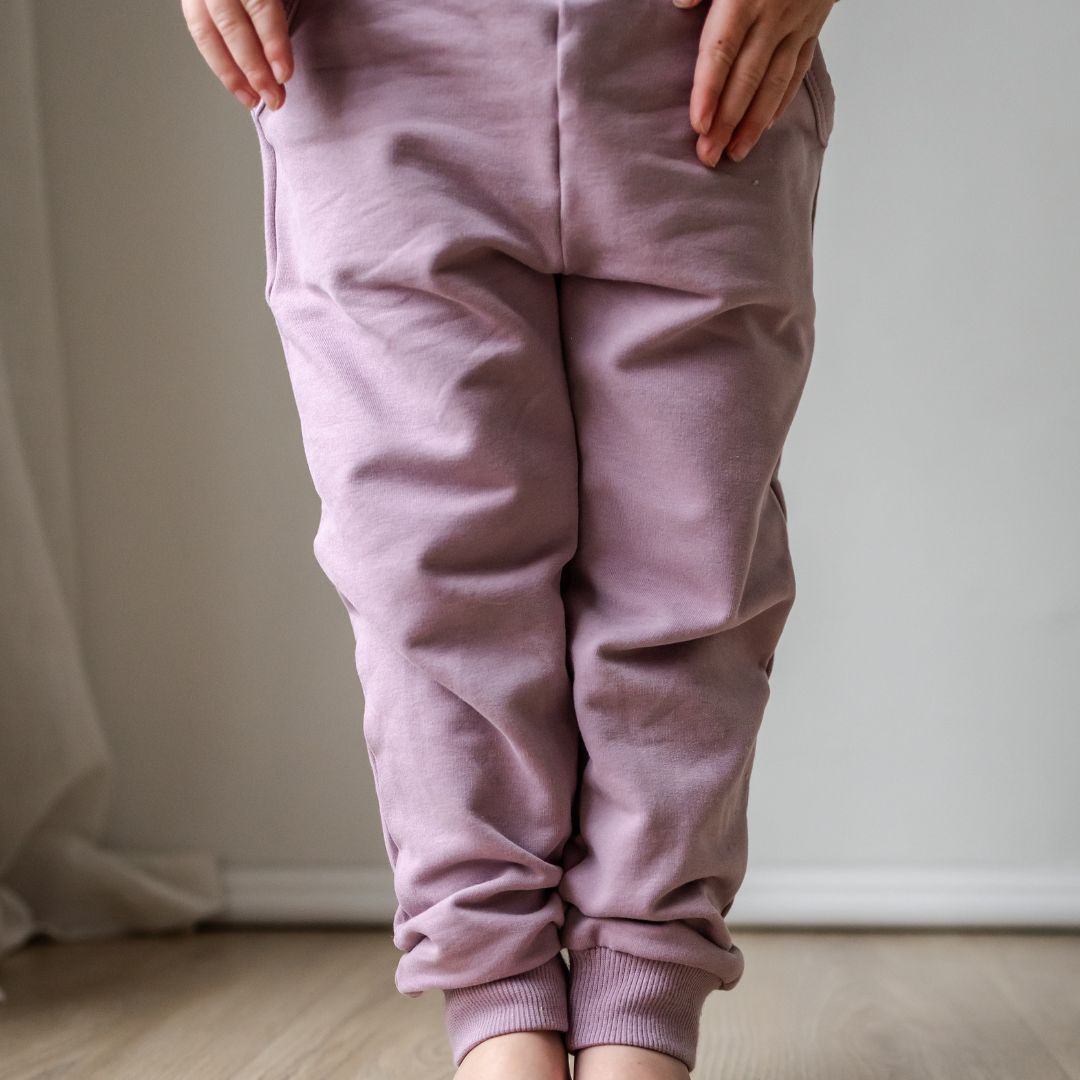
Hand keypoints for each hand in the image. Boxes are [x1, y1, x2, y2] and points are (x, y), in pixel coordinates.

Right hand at [181, 0, 294, 110]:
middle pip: (231, 25)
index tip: (284, 72)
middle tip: (275, 97)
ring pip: (207, 33)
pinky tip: (238, 85)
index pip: (259, 4)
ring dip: (231, 74)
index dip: (272, 41)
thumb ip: (278, 4)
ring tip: (254, 100)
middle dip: (254, 68)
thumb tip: (294, 46)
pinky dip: (218, 63)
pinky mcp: (192, 0)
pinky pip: (199, 32)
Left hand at [674, 0, 835, 166]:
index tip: (698, 124)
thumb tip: (681, 3)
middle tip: (708, 156)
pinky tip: (766, 126)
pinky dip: (780, 101)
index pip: (722, 52)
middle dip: (727, 121)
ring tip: (735, 154)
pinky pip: (795, 71)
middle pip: (746, 78)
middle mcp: (772, 16)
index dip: (709, 90)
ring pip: (773, 83)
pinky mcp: (811, 28)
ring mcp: (795, 24)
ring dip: (754, 123)